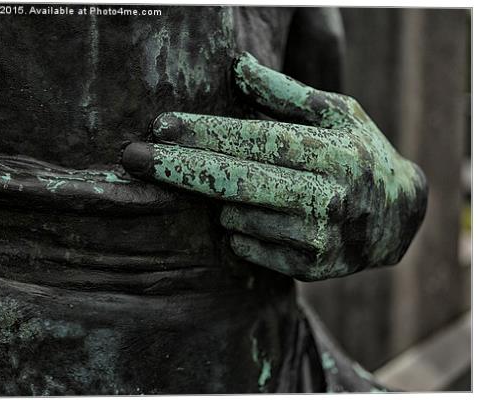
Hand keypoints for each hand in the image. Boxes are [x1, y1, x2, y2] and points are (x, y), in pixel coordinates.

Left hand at [122, 52, 427, 280]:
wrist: (399, 218)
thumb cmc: (359, 154)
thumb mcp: (337, 113)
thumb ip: (285, 94)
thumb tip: (237, 67)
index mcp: (330, 152)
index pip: (254, 140)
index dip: (203, 133)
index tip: (160, 126)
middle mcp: (325, 197)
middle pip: (234, 182)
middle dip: (177, 168)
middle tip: (131, 158)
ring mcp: (318, 238)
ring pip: (234, 217)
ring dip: (222, 202)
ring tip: (245, 189)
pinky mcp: (311, 268)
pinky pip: (247, 248)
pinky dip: (239, 231)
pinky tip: (255, 217)